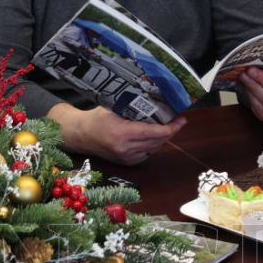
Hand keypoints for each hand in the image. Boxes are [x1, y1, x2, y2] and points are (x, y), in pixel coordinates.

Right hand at [48, 103, 185, 165]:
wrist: (81, 135)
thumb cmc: (96, 117)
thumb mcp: (113, 107)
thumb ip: (132, 107)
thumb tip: (154, 99)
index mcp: (122, 133)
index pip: (154, 133)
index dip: (170, 127)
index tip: (181, 119)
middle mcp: (126, 149)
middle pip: (157, 141)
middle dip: (170, 131)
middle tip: (179, 119)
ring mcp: (126, 158)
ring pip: (154, 148)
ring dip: (163, 138)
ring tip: (171, 125)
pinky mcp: (127, 163)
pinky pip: (147, 153)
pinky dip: (154, 144)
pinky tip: (156, 135)